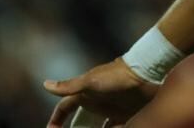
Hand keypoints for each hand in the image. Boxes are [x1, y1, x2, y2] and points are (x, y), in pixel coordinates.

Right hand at [43, 58, 159, 127]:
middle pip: (82, 122)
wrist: (148, 72)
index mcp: (86, 94)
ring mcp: (112, 109)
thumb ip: (70, 86)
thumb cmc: (117, 75)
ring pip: (99, 127)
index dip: (56, 119)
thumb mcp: (91, 81)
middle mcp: (98, 102)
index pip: (65, 107)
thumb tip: (44, 84)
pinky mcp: (126, 114)